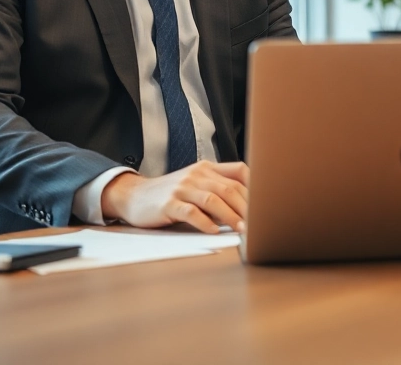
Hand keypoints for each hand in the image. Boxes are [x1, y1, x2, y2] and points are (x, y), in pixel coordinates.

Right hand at [101, 160, 249, 232]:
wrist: (134, 196)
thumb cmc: (171, 194)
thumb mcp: (196, 184)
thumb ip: (218, 190)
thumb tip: (247, 209)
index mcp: (207, 168)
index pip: (239, 171)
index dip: (254, 187)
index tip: (266, 204)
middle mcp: (196, 175)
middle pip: (229, 188)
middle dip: (246, 207)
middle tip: (258, 223)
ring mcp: (182, 189)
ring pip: (212, 200)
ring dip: (230, 216)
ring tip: (241, 229)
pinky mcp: (168, 204)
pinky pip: (191, 212)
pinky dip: (205, 223)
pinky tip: (213, 231)